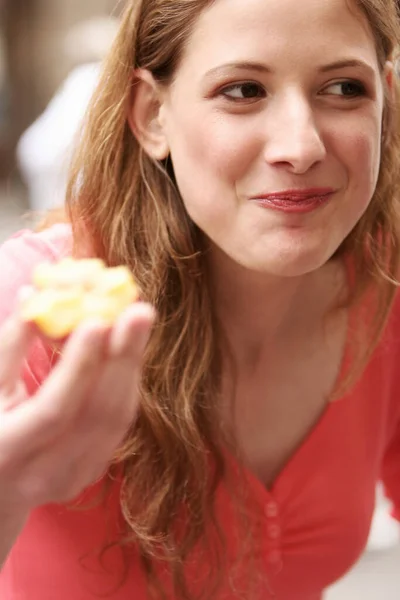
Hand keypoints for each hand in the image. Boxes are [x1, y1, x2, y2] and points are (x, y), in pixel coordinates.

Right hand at [0, 301, 154, 512]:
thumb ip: (7, 348)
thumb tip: (35, 296)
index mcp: (4, 452)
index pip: (54, 412)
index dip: (78, 367)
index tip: (99, 321)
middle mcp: (43, 474)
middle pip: (98, 415)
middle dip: (123, 358)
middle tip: (139, 311)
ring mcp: (73, 478)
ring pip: (117, 418)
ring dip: (130, 364)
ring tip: (137, 320)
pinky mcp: (91, 471)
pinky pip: (119, 422)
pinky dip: (126, 381)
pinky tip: (129, 348)